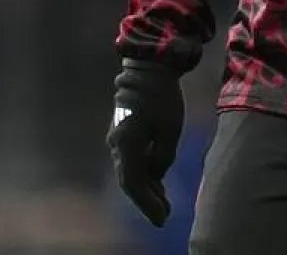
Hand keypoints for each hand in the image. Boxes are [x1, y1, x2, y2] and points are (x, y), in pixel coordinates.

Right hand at [105, 60, 184, 225]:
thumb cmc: (162, 96)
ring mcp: (118, 139)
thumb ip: (163, 156)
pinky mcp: (123, 133)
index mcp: (126, 144)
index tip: (162, 219)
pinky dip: (144, 173)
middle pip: (130, 181)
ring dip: (147, 187)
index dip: (147, 204)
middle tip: (165, 216)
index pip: (134, 184)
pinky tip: (157, 181)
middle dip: (147, 200)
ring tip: (164, 203)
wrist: (147, 68)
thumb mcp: (170, 128)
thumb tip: (157, 173)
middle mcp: (116, 144)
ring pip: (130, 171)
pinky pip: (132, 159)